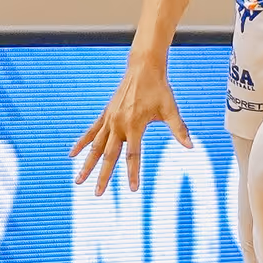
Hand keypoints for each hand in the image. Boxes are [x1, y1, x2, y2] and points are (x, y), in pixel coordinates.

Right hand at [70, 59, 191, 194]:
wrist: (143, 68)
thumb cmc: (159, 89)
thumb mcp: (170, 109)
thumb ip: (178, 129)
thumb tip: (190, 146)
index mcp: (135, 124)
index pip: (133, 155)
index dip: (133, 173)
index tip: (133, 189)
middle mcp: (119, 124)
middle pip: (109, 155)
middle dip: (103, 176)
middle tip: (97, 194)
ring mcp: (110, 119)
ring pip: (96, 146)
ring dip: (87, 164)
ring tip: (78, 181)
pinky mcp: (106, 114)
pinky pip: (91, 132)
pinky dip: (82, 143)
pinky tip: (72, 155)